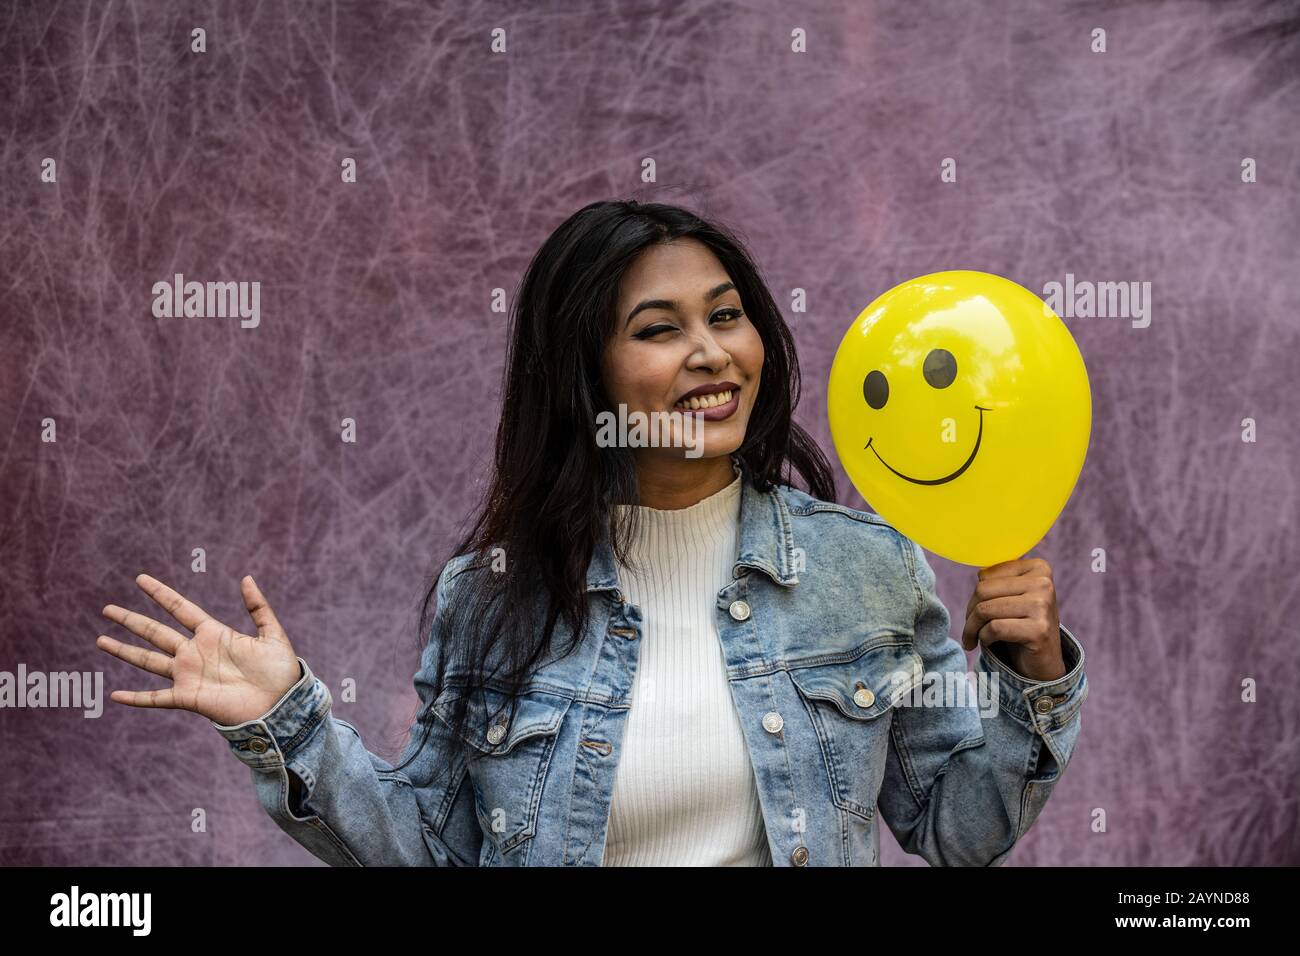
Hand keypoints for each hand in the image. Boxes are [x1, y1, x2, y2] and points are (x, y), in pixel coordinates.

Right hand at [96, 573, 303, 725]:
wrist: (283, 704)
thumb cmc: (281, 670)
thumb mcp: (272, 633)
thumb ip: (258, 606)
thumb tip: (246, 577)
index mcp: (213, 633)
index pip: (180, 609)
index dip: (161, 594)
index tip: (140, 579)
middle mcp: (196, 652)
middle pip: (155, 632)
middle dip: (131, 620)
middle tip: (106, 608)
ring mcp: (189, 675)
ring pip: (149, 660)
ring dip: (124, 651)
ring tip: (100, 639)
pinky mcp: (189, 698)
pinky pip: (156, 698)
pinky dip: (136, 698)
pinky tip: (115, 695)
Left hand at [961, 557, 1064, 681]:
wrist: (1044, 660)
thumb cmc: (1022, 624)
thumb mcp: (1013, 596)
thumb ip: (998, 579)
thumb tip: (980, 572)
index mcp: (1038, 568)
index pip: (986, 575)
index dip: (975, 594)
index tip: (975, 609)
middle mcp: (1044, 583)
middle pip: (982, 590)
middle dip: (970, 612)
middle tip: (970, 627)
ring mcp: (1043, 606)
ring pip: (985, 610)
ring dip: (972, 628)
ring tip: (973, 637)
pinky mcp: (1039, 630)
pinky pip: (994, 628)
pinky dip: (984, 638)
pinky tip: (988, 642)